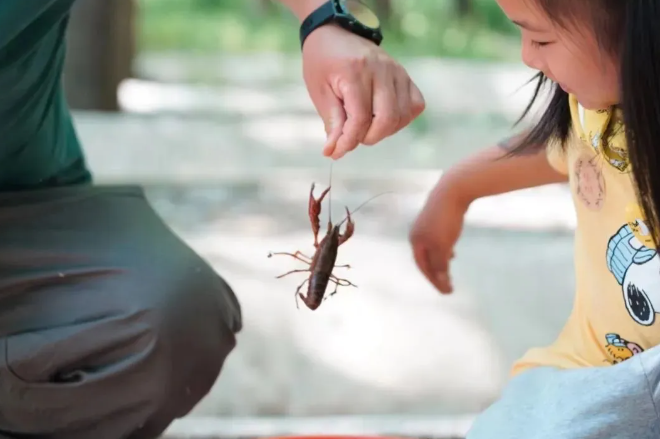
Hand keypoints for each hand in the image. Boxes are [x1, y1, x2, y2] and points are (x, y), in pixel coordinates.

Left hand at [302, 25, 425, 158]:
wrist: (335, 33)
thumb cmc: (323, 63)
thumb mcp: (319, 91)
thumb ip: (332, 122)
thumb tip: (334, 151)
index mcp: (355, 72)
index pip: (360, 118)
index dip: (348, 141)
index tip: (335, 153)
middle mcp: (382, 70)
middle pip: (386, 120)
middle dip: (367, 138)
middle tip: (352, 136)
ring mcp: (398, 71)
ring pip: (402, 116)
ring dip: (383, 131)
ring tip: (365, 126)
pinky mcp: (406, 76)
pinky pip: (415, 105)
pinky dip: (402, 119)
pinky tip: (383, 118)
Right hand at [409, 182, 469, 293]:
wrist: (452, 190)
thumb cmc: (445, 220)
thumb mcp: (443, 245)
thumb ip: (441, 264)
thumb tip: (442, 281)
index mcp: (416, 241)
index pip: (423, 266)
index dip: (434, 280)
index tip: (446, 291)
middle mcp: (417, 234)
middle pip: (426, 259)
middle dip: (436, 274)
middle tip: (448, 287)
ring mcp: (426, 225)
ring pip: (432, 250)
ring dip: (439, 262)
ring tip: (448, 272)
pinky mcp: (436, 218)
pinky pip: (438, 240)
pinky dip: (443, 250)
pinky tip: (452, 253)